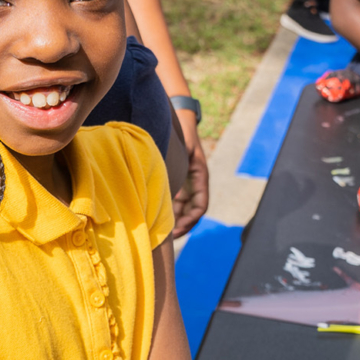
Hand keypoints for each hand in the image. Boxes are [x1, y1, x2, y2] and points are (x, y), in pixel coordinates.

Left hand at [172, 109, 208, 236]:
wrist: (178, 120)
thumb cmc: (179, 134)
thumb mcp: (179, 152)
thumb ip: (175, 170)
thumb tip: (169, 193)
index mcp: (200, 177)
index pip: (200, 206)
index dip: (191, 220)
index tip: (178, 229)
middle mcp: (196, 182)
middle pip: (192, 212)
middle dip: (183, 226)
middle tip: (170, 238)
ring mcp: (188, 183)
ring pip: (184, 208)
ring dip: (176, 221)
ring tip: (163, 233)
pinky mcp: (179, 182)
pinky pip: (177, 202)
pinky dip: (170, 212)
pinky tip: (158, 218)